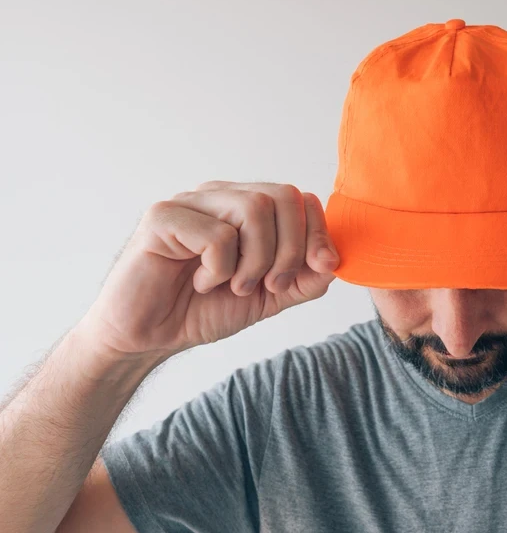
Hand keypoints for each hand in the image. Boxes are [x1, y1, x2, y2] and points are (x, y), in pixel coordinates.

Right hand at [75, 180, 339, 364]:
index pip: (300, 198)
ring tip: (235, 285)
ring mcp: (191, 202)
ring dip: (256, 260)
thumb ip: (303, 279)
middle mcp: (220, 196)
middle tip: (270, 285)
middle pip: (283, 196)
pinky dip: (220, 269)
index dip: (317, 233)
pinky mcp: (163, 217)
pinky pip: (218, 234)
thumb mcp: (268, 297)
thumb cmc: (202, 309)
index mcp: (246, 207)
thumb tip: (333, 260)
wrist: (147, 337)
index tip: (316, 269)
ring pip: (255, 209)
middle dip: (289, 249)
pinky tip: (202, 281)